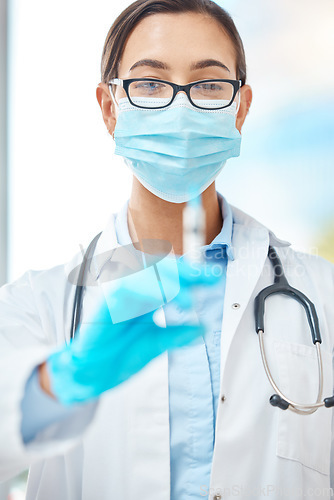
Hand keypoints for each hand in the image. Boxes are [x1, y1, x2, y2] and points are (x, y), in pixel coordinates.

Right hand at [47, 257, 219, 405]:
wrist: (91, 376)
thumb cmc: (119, 356)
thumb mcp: (155, 346)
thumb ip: (176, 335)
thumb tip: (203, 328)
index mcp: (146, 299)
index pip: (170, 279)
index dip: (191, 276)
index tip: (214, 278)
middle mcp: (133, 294)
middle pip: (158, 271)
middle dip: (183, 272)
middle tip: (206, 277)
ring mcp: (118, 299)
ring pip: (141, 277)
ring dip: (165, 283)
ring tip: (187, 298)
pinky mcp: (103, 308)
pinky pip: (120, 293)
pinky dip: (140, 292)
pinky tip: (159, 296)